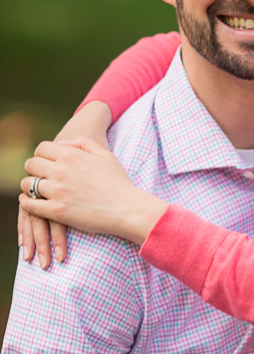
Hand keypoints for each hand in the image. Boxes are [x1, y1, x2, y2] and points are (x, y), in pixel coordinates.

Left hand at [19, 138, 165, 245]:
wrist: (128, 209)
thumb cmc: (119, 182)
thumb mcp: (106, 155)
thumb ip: (83, 143)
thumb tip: (62, 144)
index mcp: (71, 155)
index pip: (41, 149)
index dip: (42, 155)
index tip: (46, 163)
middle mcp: (61, 171)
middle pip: (31, 165)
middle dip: (34, 169)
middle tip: (40, 176)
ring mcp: (57, 192)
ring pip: (27, 184)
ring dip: (30, 186)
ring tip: (37, 190)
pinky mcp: (56, 211)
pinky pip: (29, 205)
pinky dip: (26, 202)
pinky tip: (31, 202)